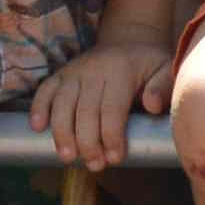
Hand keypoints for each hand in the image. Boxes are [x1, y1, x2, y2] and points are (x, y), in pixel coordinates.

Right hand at [33, 39, 169, 171]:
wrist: (127, 39)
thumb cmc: (148, 64)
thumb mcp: (166, 69)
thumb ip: (163, 87)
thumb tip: (152, 105)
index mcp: (120, 70)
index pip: (112, 108)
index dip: (111, 135)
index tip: (115, 158)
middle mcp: (94, 69)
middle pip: (85, 110)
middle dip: (88, 141)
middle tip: (94, 165)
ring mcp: (74, 71)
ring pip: (62, 103)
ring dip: (62, 132)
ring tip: (68, 156)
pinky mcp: (61, 74)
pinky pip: (45, 90)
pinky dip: (38, 108)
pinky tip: (37, 128)